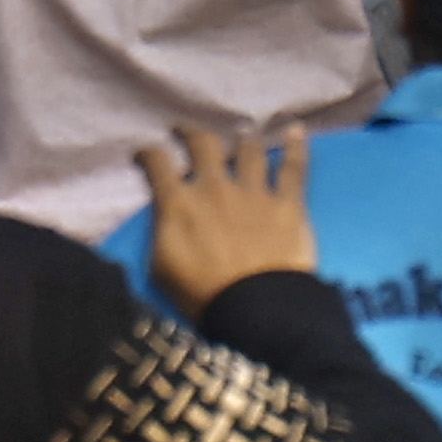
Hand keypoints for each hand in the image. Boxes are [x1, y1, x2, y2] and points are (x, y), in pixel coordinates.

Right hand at [136, 127, 318, 313]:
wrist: (256, 310)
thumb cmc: (203, 295)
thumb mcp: (161, 268)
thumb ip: (160, 234)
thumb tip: (163, 217)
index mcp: (179, 202)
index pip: (157, 163)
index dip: (147, 154)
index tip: (144, 155)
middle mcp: (215, 186)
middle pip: (203, 143)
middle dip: (191, 133)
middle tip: (185, 132)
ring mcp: (254, 191)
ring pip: (249, 150)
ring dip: (243, 141)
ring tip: (241, 137)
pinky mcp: (287, 203)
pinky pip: (294, 168)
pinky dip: (296, 147)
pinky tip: (297, 131)